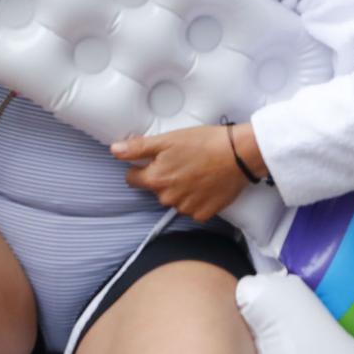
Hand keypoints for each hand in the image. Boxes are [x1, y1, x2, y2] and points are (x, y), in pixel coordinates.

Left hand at [111, 125, 257, 221]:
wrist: (239, 155)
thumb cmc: (204, 143)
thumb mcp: (168, 139)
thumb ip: (138, 148)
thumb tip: (114, 151)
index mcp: (156, 179)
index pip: (132, 179)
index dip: (141, 167)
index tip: (156, 159)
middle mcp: (167, 198)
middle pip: (156, 190)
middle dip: (164, 178)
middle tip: (183, 162)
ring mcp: (186, 208)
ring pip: (174, 200)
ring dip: (181, 189)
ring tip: (197, 172)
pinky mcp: (203, 214)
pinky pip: (192, 209)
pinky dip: (197, 199)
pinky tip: (206, 184)